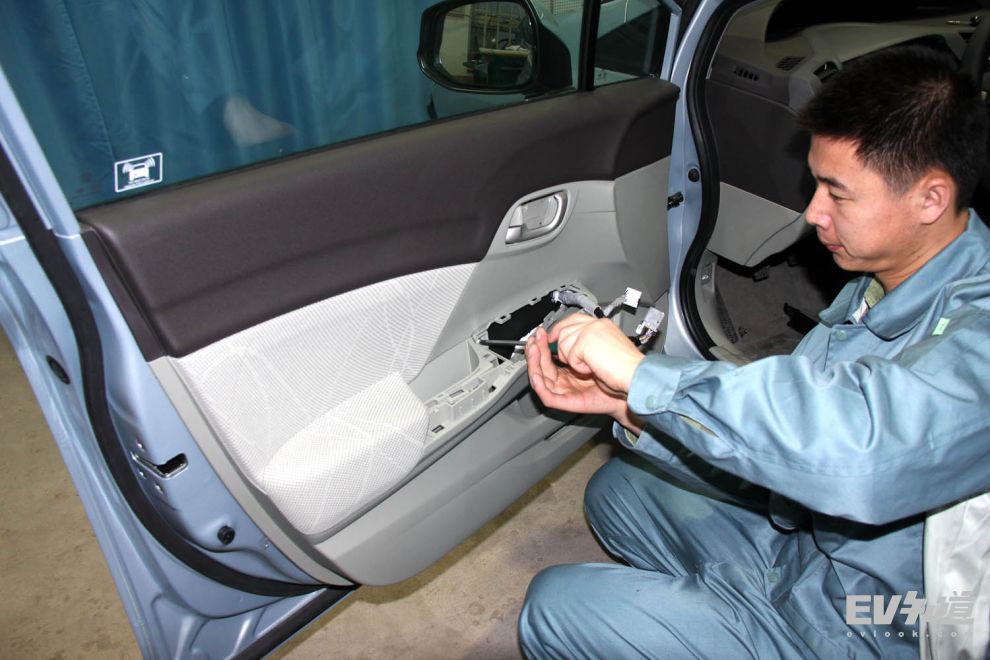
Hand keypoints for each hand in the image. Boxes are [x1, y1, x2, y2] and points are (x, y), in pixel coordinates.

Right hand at [526, 323, 642, 432]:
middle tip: (534, 339)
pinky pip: (547, 395)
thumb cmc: (614, 367)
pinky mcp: (567, 401)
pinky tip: (537, 373)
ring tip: (533, 350)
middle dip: (535, 350)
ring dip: (533, 364)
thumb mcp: (590, 345)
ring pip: (540, 379)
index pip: (548, 355)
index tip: (540, 331)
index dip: (541, 343)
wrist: (627, 385)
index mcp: (568, 366)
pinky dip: (539, 385)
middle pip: (541, 366)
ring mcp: (565, 390)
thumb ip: (574, 340)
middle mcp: (565, 378)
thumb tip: (559, 333)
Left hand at [548, 314, 644, 393]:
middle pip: (563, 329)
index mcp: (602, 325)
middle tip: (572, 360)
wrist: (637, 375)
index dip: (561, 329)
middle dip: (561, 347)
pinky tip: (593, 369)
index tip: (552, 337)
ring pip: (562, 342)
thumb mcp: (605, 352)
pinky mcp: (584, 341)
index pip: (574, 319)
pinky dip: (579, 367)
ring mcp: (590, 330)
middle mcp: (596, 324)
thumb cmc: (628, 370)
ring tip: (590, 367)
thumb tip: (572, 346)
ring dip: (572, 359)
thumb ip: (590, 345)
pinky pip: (569, 355)